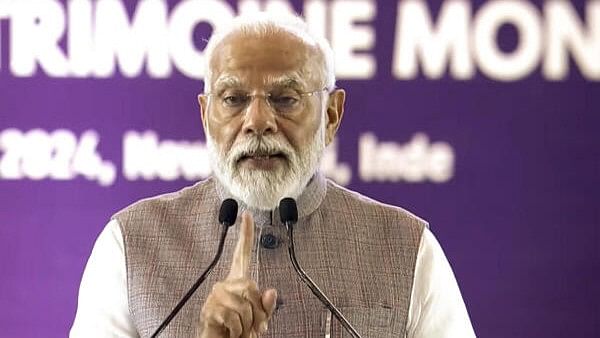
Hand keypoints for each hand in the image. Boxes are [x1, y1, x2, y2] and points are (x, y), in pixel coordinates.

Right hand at [199, 212, 277, 337]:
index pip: (242, 254)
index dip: (245, 235)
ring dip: (247, 324)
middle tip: (252, 325)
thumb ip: (266, 305)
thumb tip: (271, 291)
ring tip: (239, 330)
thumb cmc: (238, 331)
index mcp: (237, 282)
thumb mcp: (258, 318)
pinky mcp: (209, 310)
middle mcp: (224, 285)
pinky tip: (230, 332)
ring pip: (244, 305)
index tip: (247, 215)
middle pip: (251, 286)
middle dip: (257, 310)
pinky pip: (234, 318)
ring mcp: (216, 296)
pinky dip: (237, 331)